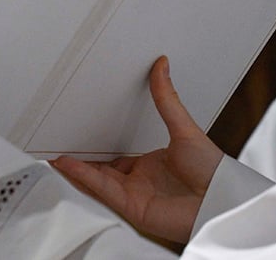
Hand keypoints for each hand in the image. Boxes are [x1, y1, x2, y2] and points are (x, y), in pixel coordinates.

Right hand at [50, 56, 222, 244]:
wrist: (223, 200)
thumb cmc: (214, 172)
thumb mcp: (185, 127)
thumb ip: (166, 99)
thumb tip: (162, 66)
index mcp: (151, 165)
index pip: (116, 157)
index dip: (97, 147)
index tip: (79, 134)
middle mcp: (140, 181)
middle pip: (101, 170)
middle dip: (79, 159)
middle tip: (57, 145)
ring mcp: (135, 196)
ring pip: (96, 180)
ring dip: (75, 168)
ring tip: (52, 155)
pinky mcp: (132, 208)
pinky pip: (102, 190)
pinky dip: (83, 177)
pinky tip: (67, 165)